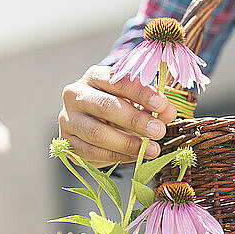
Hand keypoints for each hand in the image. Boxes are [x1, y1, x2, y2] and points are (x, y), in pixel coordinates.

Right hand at [58, 65, 176, 167]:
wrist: (88, 121)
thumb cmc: (117, 105)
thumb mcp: (135, 100)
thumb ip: (152, 104)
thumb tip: (168, 113)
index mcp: (94, 76)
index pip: (117, 81)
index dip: (140, 93)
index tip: (161, 105)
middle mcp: (75, 95)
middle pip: (105, 107)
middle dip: (135, 120)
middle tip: (158, 131)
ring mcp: (68, 119)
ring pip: (96, 133)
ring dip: (127, 144)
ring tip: (151, 149)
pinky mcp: (66, 142)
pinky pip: (91, 153)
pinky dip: (116, 157)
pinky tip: (135, 157)